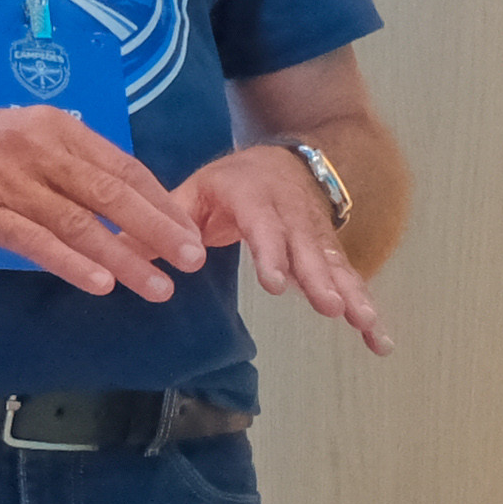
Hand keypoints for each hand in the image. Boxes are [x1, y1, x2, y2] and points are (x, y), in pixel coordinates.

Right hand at [0, 101, 211, 301]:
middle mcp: (38, 149)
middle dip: (158, 230)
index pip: (122, 166)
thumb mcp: (17, 135)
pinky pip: (36, 241)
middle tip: (193, 260)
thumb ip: (63, 159)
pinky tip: (100, 284)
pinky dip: (72, 264)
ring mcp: (9, 181)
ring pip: (80, 223)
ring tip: (157, 286)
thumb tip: (114, 191)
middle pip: (112, 194)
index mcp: (54, 128)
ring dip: (124, 258)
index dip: (160, 201)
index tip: (190, 229)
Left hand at [179, 146, 393, 355]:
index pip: (264, 225)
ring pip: (337, 266)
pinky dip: (367, 309)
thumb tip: (123, 251)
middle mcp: (293, 216)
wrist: (287, 162)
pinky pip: (351, 281)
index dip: (272, 253)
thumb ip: (166, 223)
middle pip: (309, 249)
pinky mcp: (332, 256)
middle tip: (332, 308)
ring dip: (354, 296)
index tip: (275, 283)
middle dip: (322, 279)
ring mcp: (317, 237)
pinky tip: (379, 341)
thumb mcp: (196, 190)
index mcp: (255, 199)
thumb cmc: (234, 183)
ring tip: (366, 325)